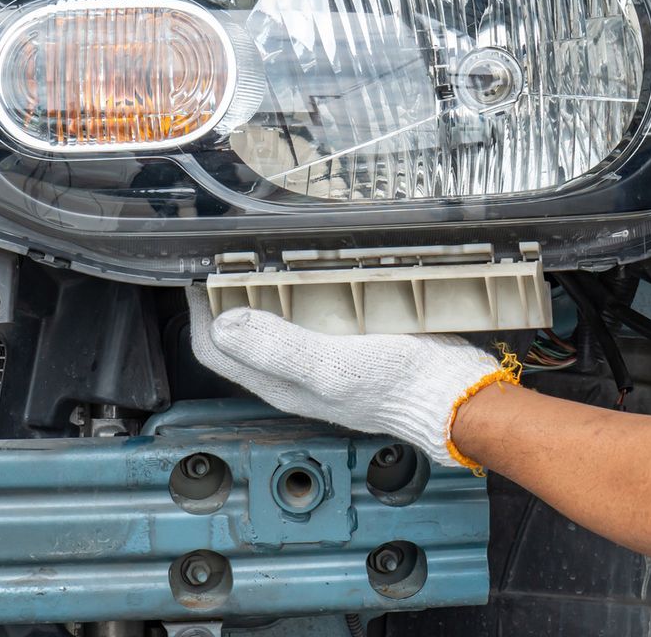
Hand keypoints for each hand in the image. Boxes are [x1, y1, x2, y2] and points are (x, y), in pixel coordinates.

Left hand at [186, 288, 514, 467]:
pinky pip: (307, 322)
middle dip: (225, 295)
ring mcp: (319, 364)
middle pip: (239, 335)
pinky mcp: (345, 352)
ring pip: (271, 327)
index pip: (214, 347)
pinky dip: (299, 297)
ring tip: (262, 258)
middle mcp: (292, 376)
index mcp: (279, 382)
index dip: (200, 308)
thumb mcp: (331, 365)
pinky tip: (312, 276)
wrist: (450, 395)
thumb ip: (276, 347)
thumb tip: (222, 323)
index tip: (201, 270)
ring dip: (261, 294)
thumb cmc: (398, 384)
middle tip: (229, 255)